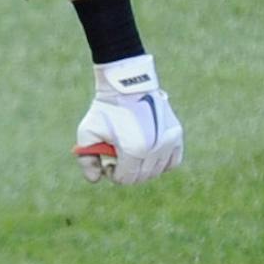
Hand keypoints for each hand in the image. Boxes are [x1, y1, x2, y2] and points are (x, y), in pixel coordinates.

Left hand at [73, 55, 182, 184]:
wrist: (128, 84)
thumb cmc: (106, 108)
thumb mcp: (88, 132)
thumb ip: (87, 160)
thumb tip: (95, 179)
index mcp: (134, 150)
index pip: (126, 178)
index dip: (113, 173)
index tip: (108, 160)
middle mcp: (155, 148)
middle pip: (142, 177)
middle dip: (127, 171)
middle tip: (118, 156)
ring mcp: (168, 141)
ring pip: (157, 171)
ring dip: (143, 167)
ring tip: (131, 151)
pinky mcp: (176, 133)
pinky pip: (173, 161)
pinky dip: (161, 162)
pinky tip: (149, 153)